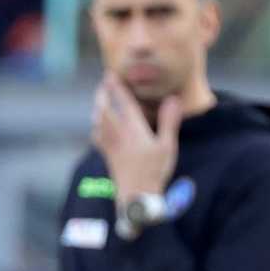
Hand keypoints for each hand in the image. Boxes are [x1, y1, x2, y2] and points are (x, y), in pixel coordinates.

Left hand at [91, 73, 181, 204]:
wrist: (136, 196)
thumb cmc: (155, 171)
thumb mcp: (167, 146)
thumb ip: (169, 122)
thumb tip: (173, 99)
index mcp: (132, 129)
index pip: (122, 103)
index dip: (116, 87)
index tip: (111, 74)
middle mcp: (117, 134)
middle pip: (103, 109)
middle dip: (102, 94)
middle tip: (104, 83)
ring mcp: (109, 145)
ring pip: (97, 121)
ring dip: (98, 107)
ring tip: (100, 99)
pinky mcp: (107, 155)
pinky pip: (96, 135)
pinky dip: (96, 125)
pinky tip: (98, 126)